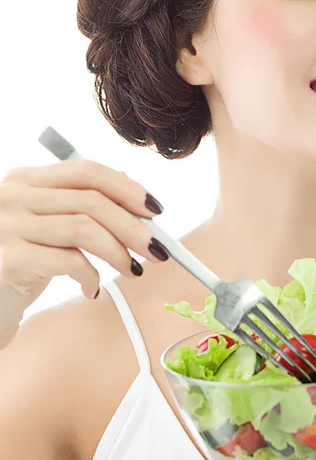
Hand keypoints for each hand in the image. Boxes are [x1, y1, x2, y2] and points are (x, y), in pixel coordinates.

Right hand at [0, 160, 166, 349]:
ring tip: (132, 271)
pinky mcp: (9, 260)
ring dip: (119, 252)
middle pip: (92, 201)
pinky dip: (92, 276)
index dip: (127, 188)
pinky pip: (69, 261)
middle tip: (157, 250)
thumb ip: (78, 205)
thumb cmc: (16, 264)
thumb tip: (130, 187)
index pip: (87, 172)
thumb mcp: (46, 228)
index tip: (155, 210)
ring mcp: (7, 226)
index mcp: (25, 181)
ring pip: (85, 228)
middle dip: (134, 226)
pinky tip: (92, 288)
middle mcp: (12, 196)